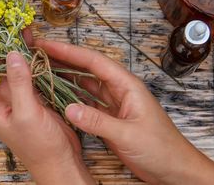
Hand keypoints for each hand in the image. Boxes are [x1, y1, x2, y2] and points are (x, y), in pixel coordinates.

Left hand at [0, 27, 93, 184]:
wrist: (60, 161)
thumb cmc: (38, 147)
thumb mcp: (26, 115)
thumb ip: (19, 84)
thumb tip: (13, 54)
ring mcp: (11, 91)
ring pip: (0, 59)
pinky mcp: (30, 89)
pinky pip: (22, 63)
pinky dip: (23, 48)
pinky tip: (24, 31)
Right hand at [36, 39, 213, 184]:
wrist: (175, 169)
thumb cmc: (161, 149)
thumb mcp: (128, 135)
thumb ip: (98, 122)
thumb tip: (68, 108)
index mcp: (127, 86)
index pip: (93, 61)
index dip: (69, 51)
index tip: (47, 45)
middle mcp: (119, 90)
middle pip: (87, 69)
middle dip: (64, 59)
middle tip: (39, 52)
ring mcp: (115, 104)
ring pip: (86, 85)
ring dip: (66, 77)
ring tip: (42, 69)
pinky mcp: (111, 119)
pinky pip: (87, 103)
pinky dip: (72, 98)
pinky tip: (57, 95)